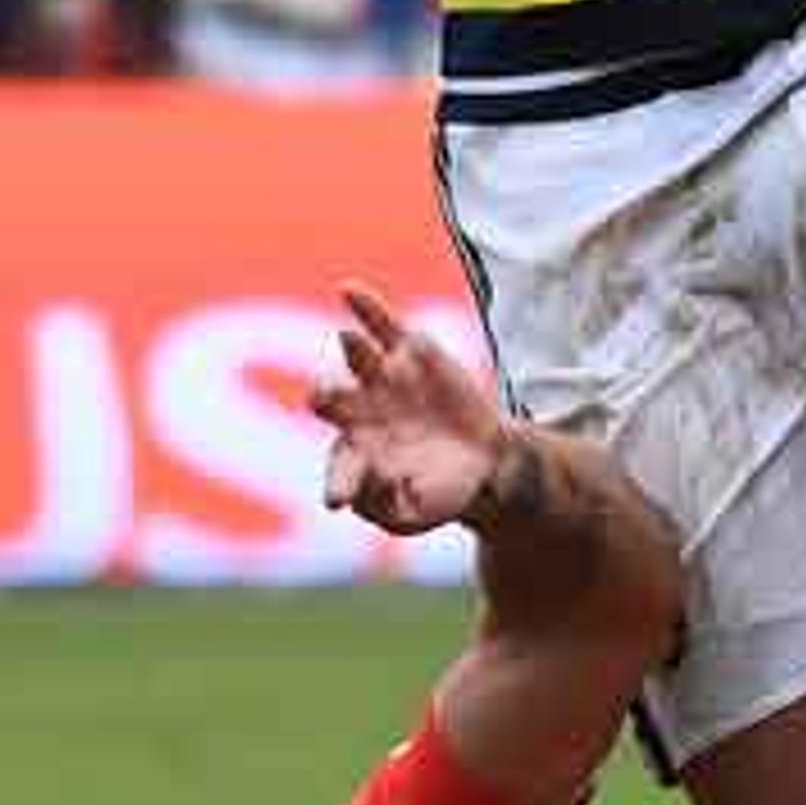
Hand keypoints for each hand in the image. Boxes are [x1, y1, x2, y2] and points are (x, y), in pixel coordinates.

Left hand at [310, 280, 509, 537]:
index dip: (340, 483)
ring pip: (359, 360)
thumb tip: (369, 492)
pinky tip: (348, 290)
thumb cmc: (438, 492)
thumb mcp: (416, 515)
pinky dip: (365, 306)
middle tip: (322, 397)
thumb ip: (392, 509)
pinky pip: (382, 325)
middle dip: (327, 398)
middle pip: (334, 402)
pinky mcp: (408, 351)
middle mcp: (358, 413)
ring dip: (353, 350)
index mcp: (355, 456)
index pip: (342, 468)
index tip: (338, 500)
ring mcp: (382, 378)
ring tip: (346, 339)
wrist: (482, 460)